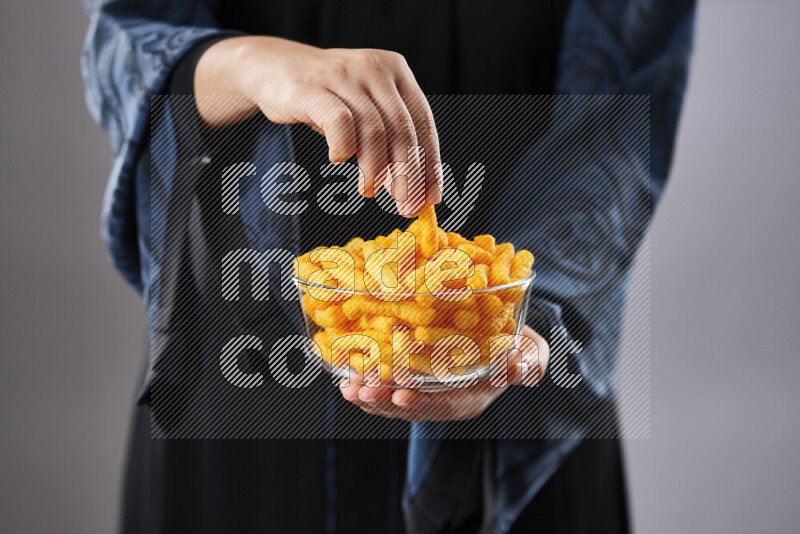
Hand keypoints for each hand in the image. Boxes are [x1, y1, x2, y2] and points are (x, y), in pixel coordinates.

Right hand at [194, 36, 441, 214]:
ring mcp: (344, 75)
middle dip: (408, 175)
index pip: (423, 123)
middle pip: (402, 130)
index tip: (431, 198)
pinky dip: (344, 148)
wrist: (274, 68)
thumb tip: (410, 189)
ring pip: (374, 130)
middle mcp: (375, 68)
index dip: (430, 164)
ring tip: (368, 189)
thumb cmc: (328, 96)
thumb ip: (388, 141)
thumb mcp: (365, 111)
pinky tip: (339, 160)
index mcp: (397, 71)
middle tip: (405, 205)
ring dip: (375, 169)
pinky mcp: (313, 88)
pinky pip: (339, 123)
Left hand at [339, 325, 548, 421]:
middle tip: (362, 391)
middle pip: (412, 407)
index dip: (423, 401)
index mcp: (470, 399)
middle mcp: (444, 402)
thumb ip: (528, 364)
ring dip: (369, 396)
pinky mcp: (412, 383)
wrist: (503, 342)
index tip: (401, 395)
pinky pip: (386, 390)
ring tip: (349, 387)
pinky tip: (347, 377)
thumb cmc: (517, 348)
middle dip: (384, 402)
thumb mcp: (531, 354)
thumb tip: (517, 368)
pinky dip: (368, 384)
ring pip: (393, 402)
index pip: (445, 404)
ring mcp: (426, 395)